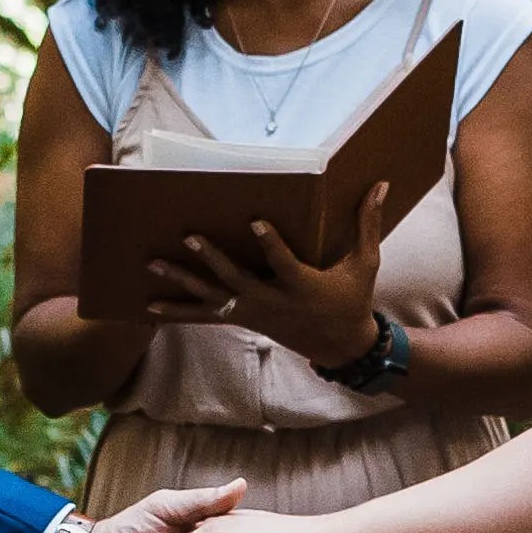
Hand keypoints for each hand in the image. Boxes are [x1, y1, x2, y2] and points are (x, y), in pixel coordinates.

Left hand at [145, 185, 390, 373]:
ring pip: (212, 299)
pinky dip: (178, 310)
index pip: (284, 263)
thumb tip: (381, 185)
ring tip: (153, 265)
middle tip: (188, 237)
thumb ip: (368, 224)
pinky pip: (205, 316)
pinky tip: (150, 305)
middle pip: (237, 281)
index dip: (270, 243)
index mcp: (303, 287)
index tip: (255, 221)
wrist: (342, 347)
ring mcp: (254, 314)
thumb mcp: (365, 264)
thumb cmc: (353, 300)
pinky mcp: (243, 319)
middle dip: (212, 260)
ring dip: (182, 282)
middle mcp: (273, 303)